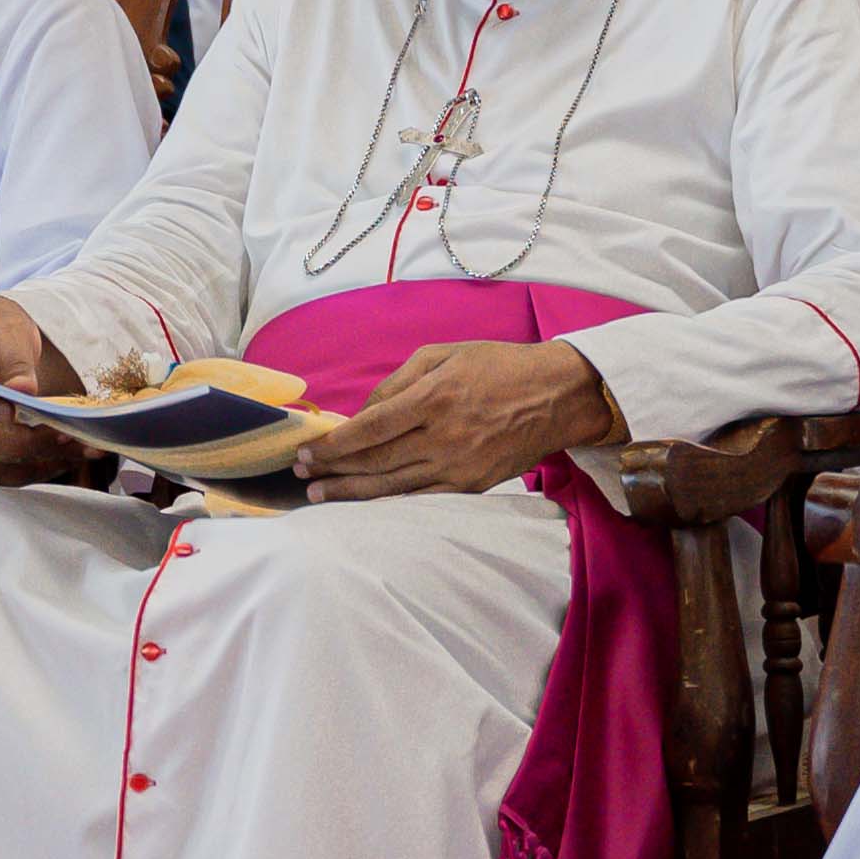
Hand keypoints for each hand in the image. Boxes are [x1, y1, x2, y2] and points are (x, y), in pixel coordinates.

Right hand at [0, 296, 88, 468]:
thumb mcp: (6, 327)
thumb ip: (13, 359)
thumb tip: (22, 391)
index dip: (0, 423)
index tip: (38, 416)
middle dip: (30, 443)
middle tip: (69, 434)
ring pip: (7, 454)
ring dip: (47, 451)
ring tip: (87, 444)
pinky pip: (20, 453)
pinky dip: (52, 452)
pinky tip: (85, 449)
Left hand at [292, 340, 621, 501]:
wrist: (558, 395)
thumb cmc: (497, 366)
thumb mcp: (443, 354)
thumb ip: (397, 383)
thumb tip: (361, 414)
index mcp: (434, 398)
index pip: (369, 429)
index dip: (333, 445)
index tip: (306, 451)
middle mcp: (443, 436)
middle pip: (374, 461)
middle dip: (332, 470)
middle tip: (301, 474)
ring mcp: (458, 466)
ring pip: (392, 486)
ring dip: (350, 492)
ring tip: (317, 496)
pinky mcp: (472, 485)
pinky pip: (421, 498)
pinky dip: (388, 502)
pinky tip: (362, 504)